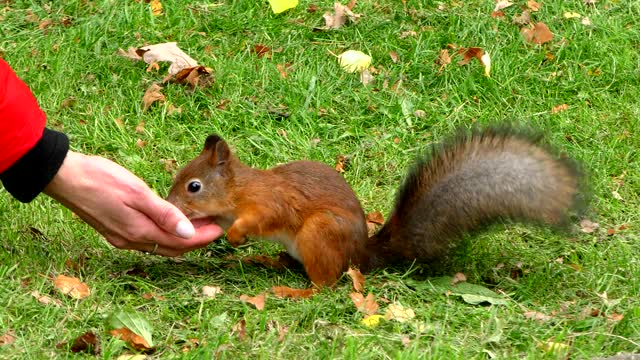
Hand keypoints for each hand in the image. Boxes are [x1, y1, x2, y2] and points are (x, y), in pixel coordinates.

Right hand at [44, 151, 223, 255]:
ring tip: (198, 226)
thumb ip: (164, 214)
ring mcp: (120, 238)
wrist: (64, 177)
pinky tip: (169, 224)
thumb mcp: (137, 193)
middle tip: (215, 228)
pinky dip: (163, 235)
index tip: (221, 229)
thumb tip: (189, 234)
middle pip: (171, 248)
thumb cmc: (101, 179)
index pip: (180, 243)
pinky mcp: (114, 231)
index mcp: (139, 232)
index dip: (203, 238)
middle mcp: (130, 241)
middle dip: (196, 241)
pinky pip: (146, 240)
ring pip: (158, 245)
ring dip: (180, 239)